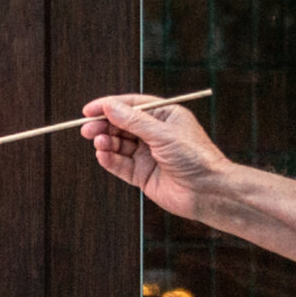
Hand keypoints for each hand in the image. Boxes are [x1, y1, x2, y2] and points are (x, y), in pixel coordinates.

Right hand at [80, 96, 238, 224]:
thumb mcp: (162, 133)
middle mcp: (155, 134)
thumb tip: (110, 106)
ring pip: (120, 145)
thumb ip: (133, 121)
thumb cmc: (194, 157)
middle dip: (104, 126)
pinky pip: (122, 165)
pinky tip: (102, 155)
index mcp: (165, 116)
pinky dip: (110, 160)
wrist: (208, 191)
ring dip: (107, 143)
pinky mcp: (144, 175)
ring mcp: (149, 155)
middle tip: (87, 128)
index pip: (132, 106)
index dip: (110, 106)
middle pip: (122, 125)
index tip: (89, 110)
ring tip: (98, 143)